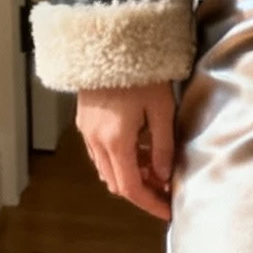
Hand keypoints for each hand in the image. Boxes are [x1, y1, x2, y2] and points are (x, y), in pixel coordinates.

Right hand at [77, 84, 176, 222]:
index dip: (150, 204)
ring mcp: (86, 132)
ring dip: (129, 175)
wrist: (107, 42)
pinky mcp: (84, 121)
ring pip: (107, 169)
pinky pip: (100, 153)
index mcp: (116, 142)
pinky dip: (119, 160)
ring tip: (155, 167)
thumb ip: (163, 147)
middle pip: (117, 183)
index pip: (131, 189)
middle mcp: (96, 142)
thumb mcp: (162, 110)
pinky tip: (138, 148)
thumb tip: (164, 176)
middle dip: (142, 191)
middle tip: (166, 188)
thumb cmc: (140, 73)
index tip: (168, 210)